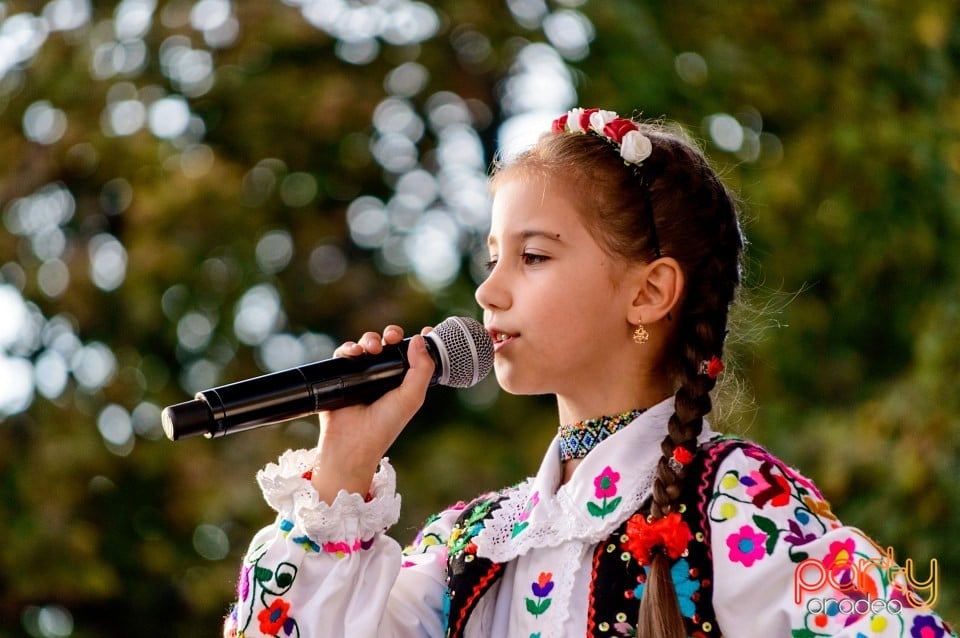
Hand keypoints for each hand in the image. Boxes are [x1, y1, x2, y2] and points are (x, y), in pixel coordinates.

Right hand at [310, 325, 434, 502]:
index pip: (412, 355)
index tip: (425, 330)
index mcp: (402, 382)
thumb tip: (419, 338)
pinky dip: (349, 348)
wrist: (352, 443)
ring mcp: (361, 376)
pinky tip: (354, 353)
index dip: (418, 341)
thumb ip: (422, 369)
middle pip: (388, 344)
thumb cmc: (385, 425)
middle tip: (392, 337)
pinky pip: (344, 354)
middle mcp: (383, 377)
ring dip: (370, 339)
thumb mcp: (412, 397)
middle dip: (391, 334)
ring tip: (372, 348)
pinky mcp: (341, 376)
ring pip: (366, 345)